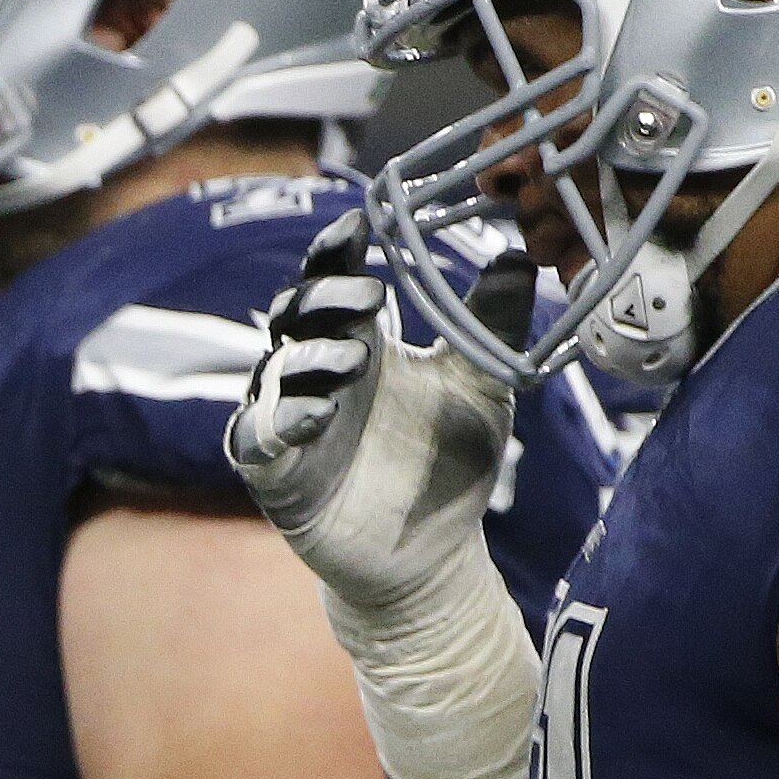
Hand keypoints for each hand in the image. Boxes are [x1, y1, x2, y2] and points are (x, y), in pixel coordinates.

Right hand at [226, 210, 528, 614]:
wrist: (432, 556)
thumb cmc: (449, 465)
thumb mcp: (483, 388)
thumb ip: (491, 327)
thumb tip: (516, 255)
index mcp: (361, 342)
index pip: (333, 280)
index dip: (336, 250)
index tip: (359, 223)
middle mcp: (317, 373)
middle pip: (296, 315)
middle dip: (322, 298)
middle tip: (368, 294)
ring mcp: (291, 419)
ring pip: (277, 369)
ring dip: (310, 356)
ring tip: (353, 357)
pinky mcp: (275, 472)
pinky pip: (263, 436)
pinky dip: (286, 419)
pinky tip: (322, 414)